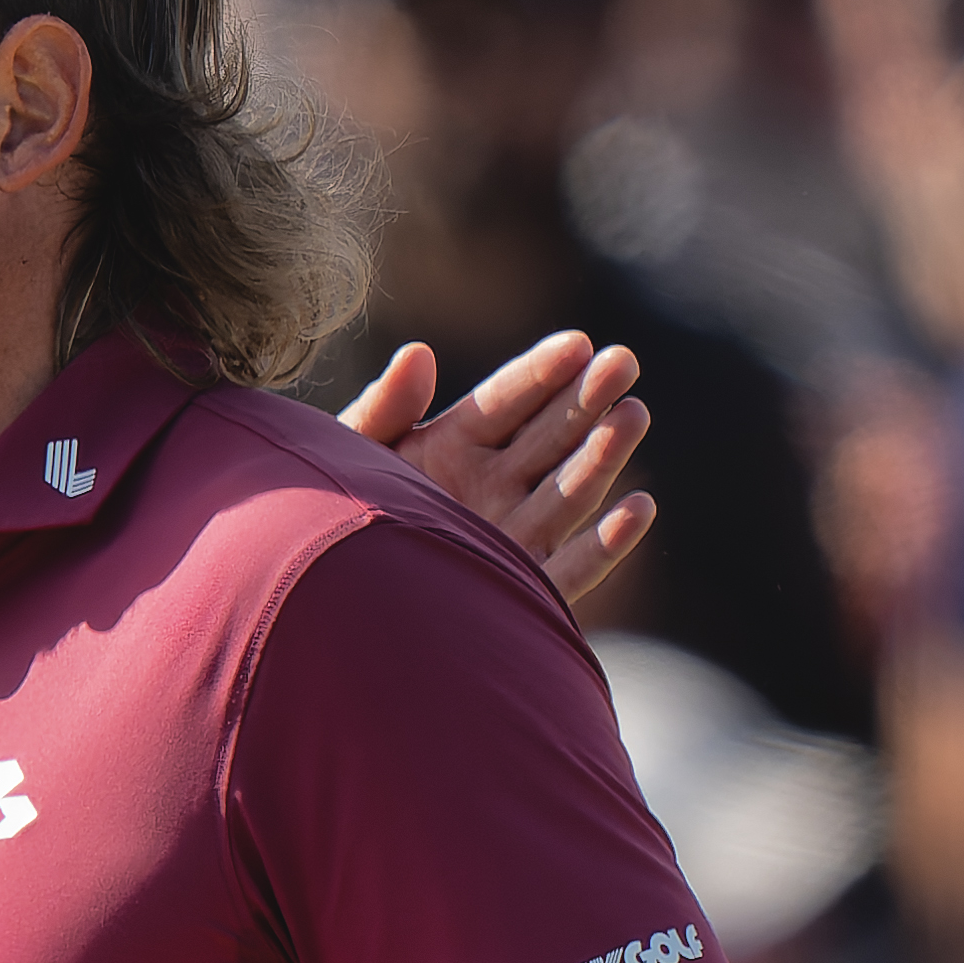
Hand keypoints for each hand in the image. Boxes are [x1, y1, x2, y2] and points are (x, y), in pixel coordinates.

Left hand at [342, 331, 655, 605]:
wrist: (325, 619)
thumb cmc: (325, 526)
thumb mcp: (348, 461)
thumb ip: (381, 409)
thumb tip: (418, 353)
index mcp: (450, 447)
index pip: (505, 402)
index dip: (541, 373)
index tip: (578, 344)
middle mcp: (490, 487)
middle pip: (549, 438)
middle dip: (586, 400)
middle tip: (624, 361)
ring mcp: (511, 538)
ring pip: (568, 493)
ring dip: (603, 456)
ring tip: (633, 416)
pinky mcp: (522, 592)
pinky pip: (573, 570)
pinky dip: (606, 544)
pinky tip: (638, 507)